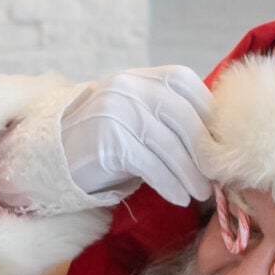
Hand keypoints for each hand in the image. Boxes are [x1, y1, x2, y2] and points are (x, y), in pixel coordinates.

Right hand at [60, 65, 213, 206]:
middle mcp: (127, 87)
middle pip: (181, 115)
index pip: (183, 80)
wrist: (54, 159)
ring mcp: (116, 112)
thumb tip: (217, 141)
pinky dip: (169, 184)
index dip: (208, 109)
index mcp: (139, 77)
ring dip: (189, 174)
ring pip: (168, 144)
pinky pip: (150, 164)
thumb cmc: (107, 143)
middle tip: (217, 176)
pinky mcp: (108, 141)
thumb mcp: (137, 118)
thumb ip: (169, 117)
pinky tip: (178, 197)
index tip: (220, 140)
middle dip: (204, 150)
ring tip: (201, 193)